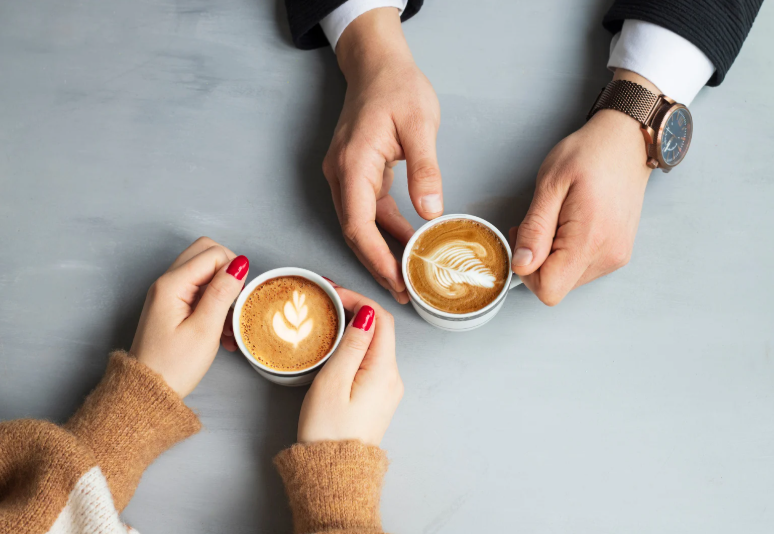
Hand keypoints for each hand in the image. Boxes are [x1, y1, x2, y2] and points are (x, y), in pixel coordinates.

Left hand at [130, 237, 248, 396]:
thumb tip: (239, 264)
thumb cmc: (173, 366)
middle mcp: (167, 283)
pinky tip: (222, 331)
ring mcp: (168, 294)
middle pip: (206, 254)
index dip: (233, 270)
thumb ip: (222, 292)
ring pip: (204, 272)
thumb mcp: (205, 329)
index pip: (212, 253)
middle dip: (228, 273)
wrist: (148, 392)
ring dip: (223, 291)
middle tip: (236, 301)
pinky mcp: (173, 306)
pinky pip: (199, 291)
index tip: (238, 298)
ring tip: (229, 323)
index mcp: (172, 284)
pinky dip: (214, 303)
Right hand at [297, 285, 402, 444]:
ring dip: (354, 327)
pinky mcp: (377, 398)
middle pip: (381, 330)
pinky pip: (370, 362)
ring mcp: (387, 389)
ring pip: (375, 346)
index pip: (381, 319)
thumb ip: (351, 345)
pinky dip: (355, 346)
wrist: (334, 474)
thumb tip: (366, 314)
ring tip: (327, 316)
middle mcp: (393, 378)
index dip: (359, 299)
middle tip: (327, 299)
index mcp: (385, 371)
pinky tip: (336, 344)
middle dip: (356, 309)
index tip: (333, 292)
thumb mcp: (334, 382)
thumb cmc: (328, 432)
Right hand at [324, 7, 442, 303]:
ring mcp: (345, 176)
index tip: (397, 281)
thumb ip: (425, 169)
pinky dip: (386, 231)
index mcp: (352, 164)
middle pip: (355, 232)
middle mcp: (341, 175)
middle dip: (378, 265)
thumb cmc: (397, 88)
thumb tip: (431, 211)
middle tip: (404, 293)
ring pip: (360, 225)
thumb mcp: (420, 124)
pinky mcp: (356, 175)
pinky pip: (368, 211)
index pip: (359, 224)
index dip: (376, 258)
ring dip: (382, 252)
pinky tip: (406, 245)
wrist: (377, 65)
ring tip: (407, 278)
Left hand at [510, 70, 655, 305]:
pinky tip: (569, 225)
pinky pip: (581, 269)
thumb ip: (534, 229)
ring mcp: (616, 257)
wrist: (628, 142)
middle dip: (536, 262)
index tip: (523, 239)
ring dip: (552, 257)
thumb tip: (521, 264)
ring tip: (556, 220)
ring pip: (567, 279)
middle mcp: (608, 256)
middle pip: (556, 287)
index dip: (526, 271)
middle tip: (537, 223)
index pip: (549, 289)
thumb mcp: (551, 184)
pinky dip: (567, 253)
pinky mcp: (617, 254)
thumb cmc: (589, 154)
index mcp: (590, 240)